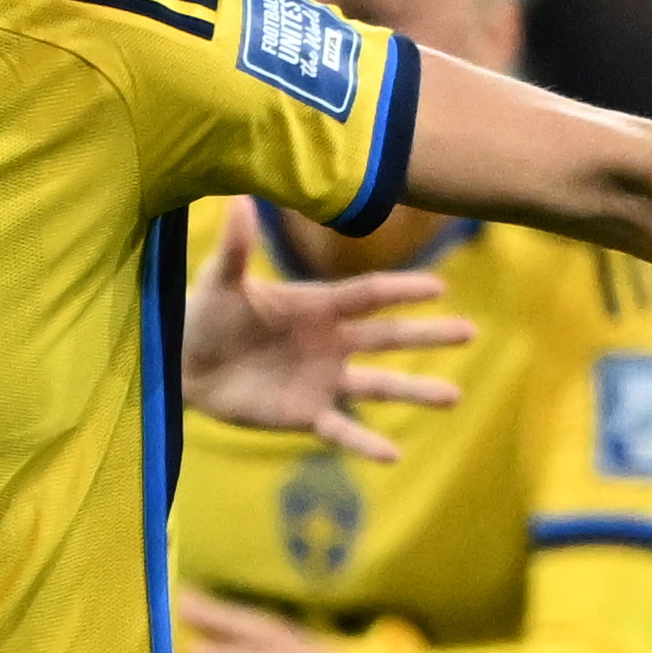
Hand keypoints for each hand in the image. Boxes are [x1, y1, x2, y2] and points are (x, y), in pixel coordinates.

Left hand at [176, 228, 472, 461]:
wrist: (180, 365)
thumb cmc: (204, 316)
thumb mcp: (219, 283)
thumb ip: (236, 248)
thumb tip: (237, 197)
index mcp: (318, 306)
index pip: (370, 295)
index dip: (403, 289)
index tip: (440, 286)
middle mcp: (331, 342)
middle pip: (389, 338)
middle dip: (428, 335)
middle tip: (470, 332)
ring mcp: (323, 379)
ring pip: (378, 385)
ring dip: (415, 390)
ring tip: (454, 397)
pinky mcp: (305, 413)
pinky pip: (341, 429)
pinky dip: (365, 443)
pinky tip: (393, 455)